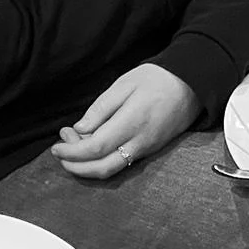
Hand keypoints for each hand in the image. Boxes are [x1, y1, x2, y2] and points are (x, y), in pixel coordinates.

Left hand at [51, 64, 198, 179]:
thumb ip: (101, 108)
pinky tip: (93, 144)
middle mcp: (140, 141)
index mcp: (132, 122)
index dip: (72, 152)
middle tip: (60, 152)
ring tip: (73, 147)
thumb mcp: (124, 84)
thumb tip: (80, 130)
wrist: (192, 84)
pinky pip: (122, 163)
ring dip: (87, 166)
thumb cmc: (157, 79)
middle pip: (103, 168)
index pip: (96, 147)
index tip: (56, 147)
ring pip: (112, 170)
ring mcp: (147, 148)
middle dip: (76, 166)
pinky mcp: (150, 150)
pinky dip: (102, 160)